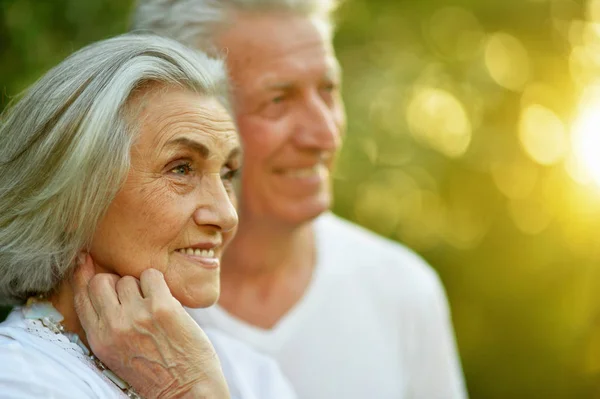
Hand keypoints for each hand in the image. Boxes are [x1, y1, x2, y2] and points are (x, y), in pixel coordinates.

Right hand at [71, 253, 229, 398]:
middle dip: (116, 282)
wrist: (187, 389)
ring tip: (154, 309)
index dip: (81, 274)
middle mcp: (114, 326)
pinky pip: (152, 275)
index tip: (85, 259)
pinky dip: (159, 283)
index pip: (81, 297)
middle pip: (101, 281)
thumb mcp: (117, 353)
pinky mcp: (162, 307)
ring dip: (142, 287)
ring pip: (128, 278)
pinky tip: (166, 301)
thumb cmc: (155, 369)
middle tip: (134, 298)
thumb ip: (105, 324)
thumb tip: (97, 282)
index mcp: (99, 340)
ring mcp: (137, 315)